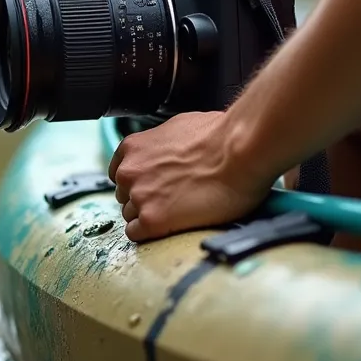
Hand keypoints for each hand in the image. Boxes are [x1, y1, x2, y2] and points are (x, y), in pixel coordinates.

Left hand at [109, 111, 272, 241]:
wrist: (240, 151)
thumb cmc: (220, 136)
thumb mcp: (180, 126)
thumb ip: (162, 144)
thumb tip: (169, 153)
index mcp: (133, 147)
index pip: (121, 173)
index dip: (140, 182)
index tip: (154, 187)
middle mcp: (129, 172)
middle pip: (125, 195)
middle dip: (146, 199)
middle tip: (173, 199)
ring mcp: (139, 196)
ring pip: (131, 216)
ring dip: (150, 216)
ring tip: (179, 212)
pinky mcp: (152, 220)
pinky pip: (137, 234)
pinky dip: (151, 233)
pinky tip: (172, 226)